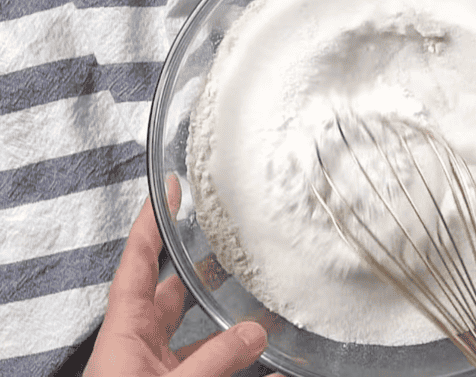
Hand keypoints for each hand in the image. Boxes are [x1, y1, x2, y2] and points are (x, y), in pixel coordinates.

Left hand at [84, 176, 283, 376]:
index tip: (167, 190)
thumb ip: (214, 359)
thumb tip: (254, 334)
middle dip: (200, 270)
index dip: (150, 222)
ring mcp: (157, 368)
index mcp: (125, 331)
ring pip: (200, 336)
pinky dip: (245, 367)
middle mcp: (140, 345)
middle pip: (172, 293)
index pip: (137, 261)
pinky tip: (277, 373)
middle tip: (226, 247)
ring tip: (264, 316)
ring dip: (230, 327)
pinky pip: (215, 366)